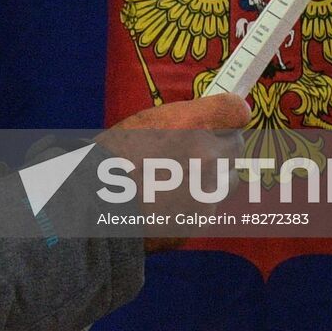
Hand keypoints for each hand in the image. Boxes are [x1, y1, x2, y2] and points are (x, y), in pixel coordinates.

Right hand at [97, 94, 250, 252]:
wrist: (94, 204)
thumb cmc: (113, 157)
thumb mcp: (147, 122)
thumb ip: (187, 120)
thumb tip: (213, 119)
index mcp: (193, 125)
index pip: (237, 111)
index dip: (230, 114)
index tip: (224, 118)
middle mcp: (207, 157)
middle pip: (235, 145)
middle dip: (219, 146)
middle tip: (195, 150)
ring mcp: (207, 191)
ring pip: (226, 178)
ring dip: (210, 176)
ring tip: (176, 179)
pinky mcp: (202, 219)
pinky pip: (209, 205)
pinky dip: (195, 203)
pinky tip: (167, 201)